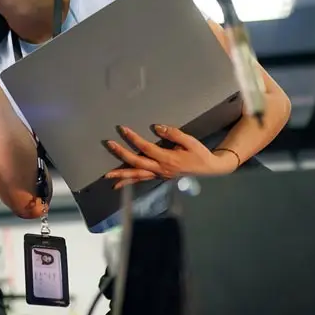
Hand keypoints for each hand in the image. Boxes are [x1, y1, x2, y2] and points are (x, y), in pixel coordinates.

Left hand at [103, 125, 238, 187]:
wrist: (208, 169)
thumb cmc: (199, 154)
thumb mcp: (190, 141)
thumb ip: (173, 134)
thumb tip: (157, 128)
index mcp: (168, 159)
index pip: (146, 148)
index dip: (133, 139)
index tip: (122, 129)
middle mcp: (160, 169)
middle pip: (137, 162)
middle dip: (122, 154)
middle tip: (109, 144)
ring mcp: (158, 175)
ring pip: (137, 175)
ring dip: (121, 175)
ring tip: (106, 175)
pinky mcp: (158, 177)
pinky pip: (141, 181)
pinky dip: (128, 183)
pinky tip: (117, 186)